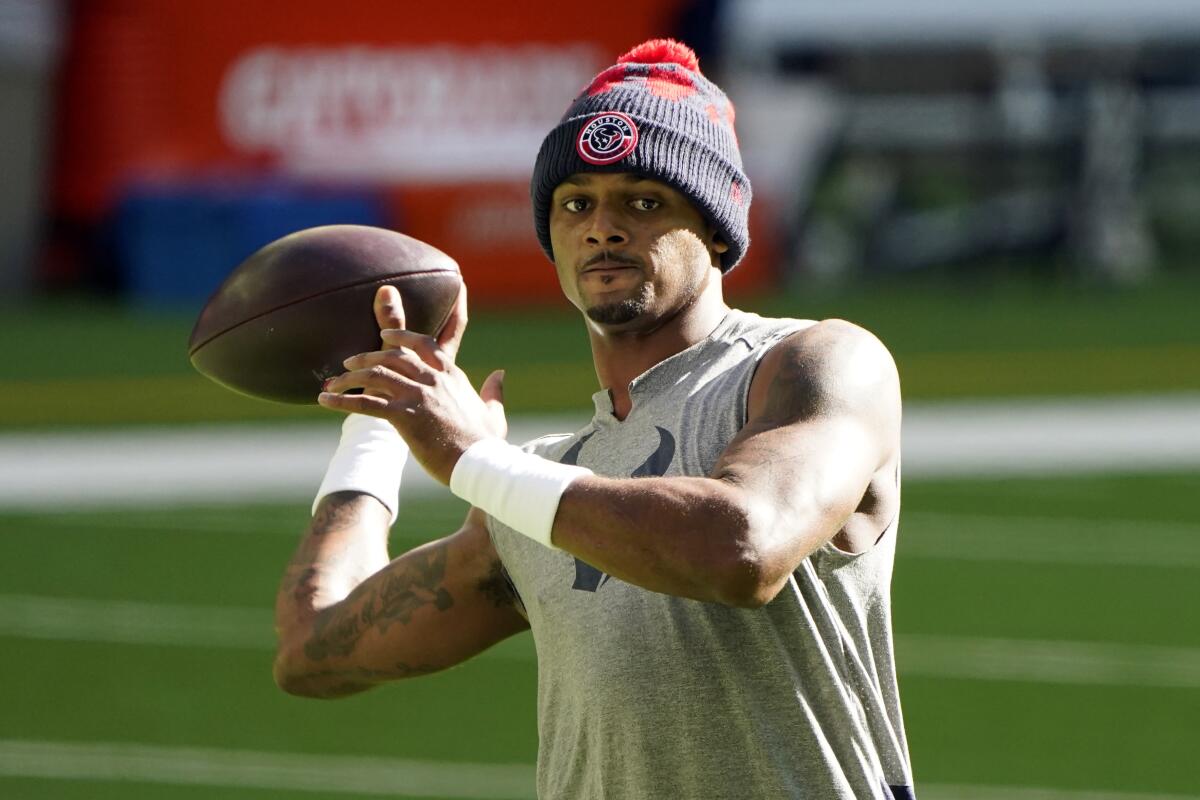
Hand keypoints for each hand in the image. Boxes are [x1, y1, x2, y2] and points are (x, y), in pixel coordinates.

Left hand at [318, 284, 506, 484]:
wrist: (480, 464)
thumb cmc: (488, 443)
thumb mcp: (495, 412)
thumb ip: (494, 391)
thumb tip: (500, 374)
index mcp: (452, 375)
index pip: (423, 344)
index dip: (401, 336)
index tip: (385, 336)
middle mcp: (433, 380)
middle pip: (392, 356)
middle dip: (367, 356)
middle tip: (349, 362)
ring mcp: (418, 396)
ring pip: (375, 375)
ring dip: (350, 377)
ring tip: (333, 383)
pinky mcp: (405, 416)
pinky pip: (366, 404)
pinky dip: (342, 401)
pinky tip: (326, 401)